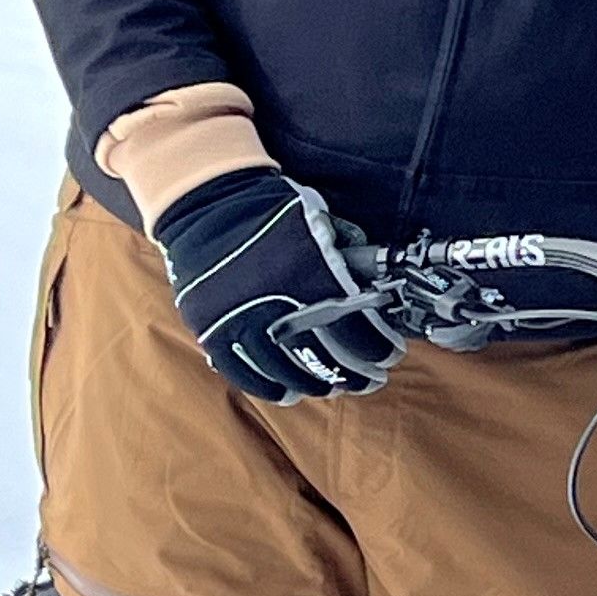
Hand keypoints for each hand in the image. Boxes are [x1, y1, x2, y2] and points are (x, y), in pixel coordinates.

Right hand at [151, 168, 401, 401]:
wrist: (207, 202)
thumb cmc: (270, 212)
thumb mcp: (318, 223)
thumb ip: (347, 256)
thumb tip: (376, 285)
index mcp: (310, 274)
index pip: (356, 328)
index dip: (378, 348)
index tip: (389, 355)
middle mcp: (278, 303)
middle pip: (326, 358)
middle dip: (356, 373)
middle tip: (371, 379)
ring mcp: (241, 321)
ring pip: (288, 372)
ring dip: (318, 384)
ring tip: (335, 386)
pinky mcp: (212, 331)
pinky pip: (245, 373)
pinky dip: (270, 388)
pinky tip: (289, 392)